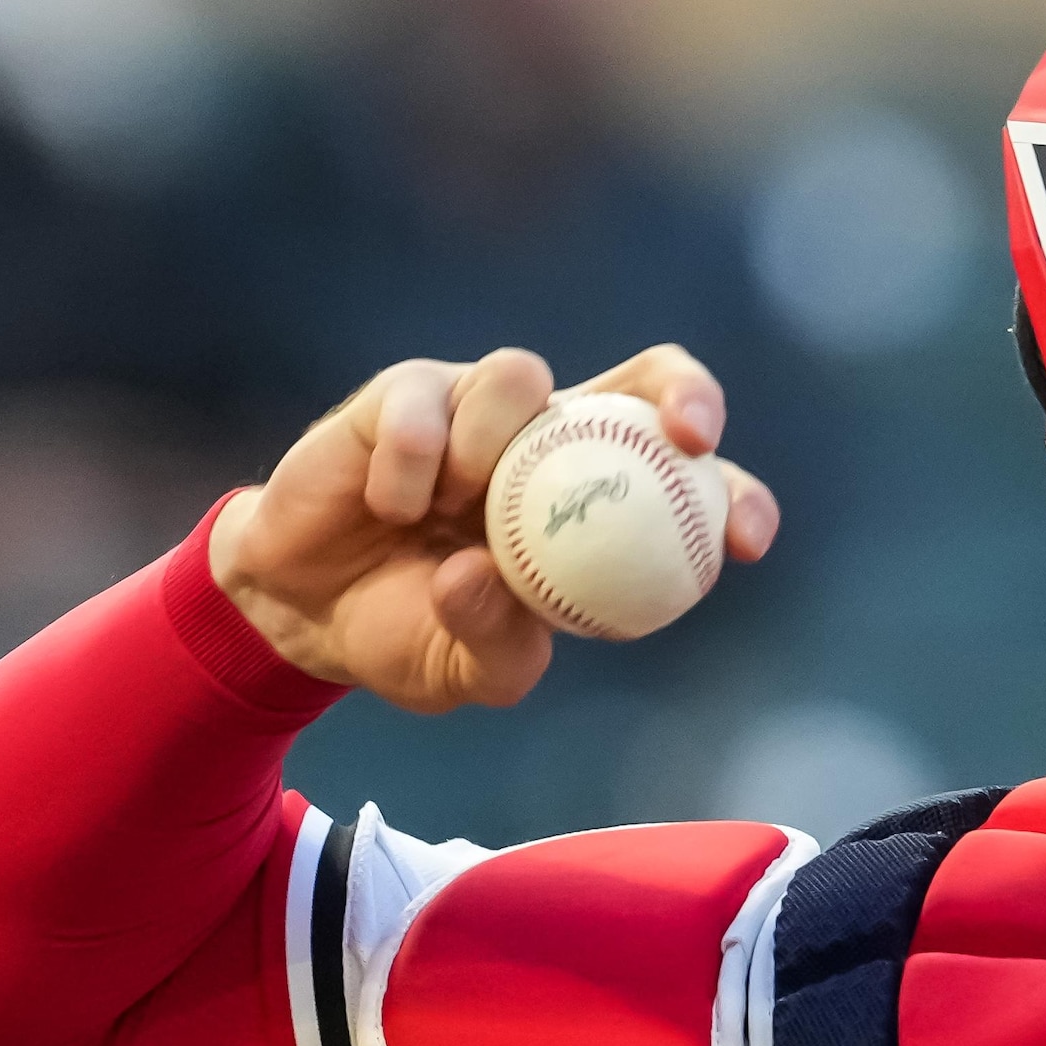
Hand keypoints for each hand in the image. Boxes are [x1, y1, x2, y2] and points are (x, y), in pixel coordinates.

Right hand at [207, 343, 781, 712]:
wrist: (303, 613)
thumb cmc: (407, 633)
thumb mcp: (468, 671)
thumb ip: (500, 643)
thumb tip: (488, 574)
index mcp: (597, 505)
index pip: (688, 481)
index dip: (735, 497)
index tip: (743, 541)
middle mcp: (553, 442)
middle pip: (648, 378)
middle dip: (686, 391)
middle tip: (686, 438)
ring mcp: (478, 410)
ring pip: (520, 374)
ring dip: (494, 444)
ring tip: (448, 511)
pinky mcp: (404, 395)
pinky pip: (424, 401)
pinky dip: (411, 461)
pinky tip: (388, 507)